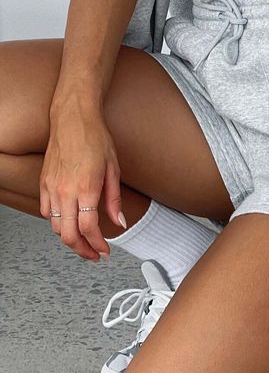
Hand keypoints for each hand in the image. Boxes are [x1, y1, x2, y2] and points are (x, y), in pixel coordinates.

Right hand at [40, 102, 125, 260]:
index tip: (105, 250)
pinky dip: (57, 222)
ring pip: (55, 227)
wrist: (73, 118)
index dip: (98, 245)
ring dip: (69, 238)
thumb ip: (114, 199)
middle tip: (93, 254)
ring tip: (83, 240)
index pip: (89, 228)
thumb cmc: (95, 138)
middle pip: (69, 235)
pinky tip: (68, 221)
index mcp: (86, 188)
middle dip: (82, 250)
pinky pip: (46, 212)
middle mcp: (66, 191)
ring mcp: (52, 187)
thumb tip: (120, 221)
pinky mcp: (44, 183)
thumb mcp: (113, 169)